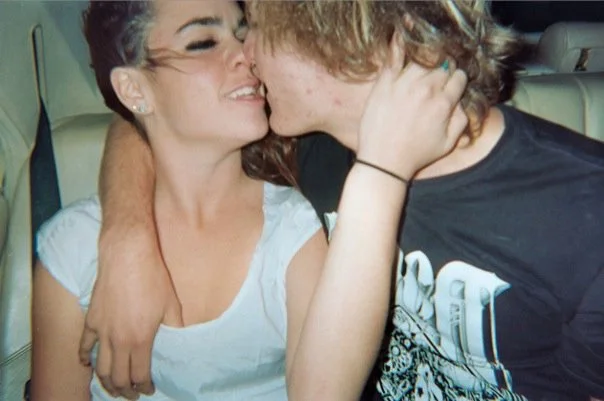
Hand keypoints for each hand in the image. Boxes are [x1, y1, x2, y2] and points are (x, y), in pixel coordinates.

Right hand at [79, 226, 182, 399]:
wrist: (128, 256)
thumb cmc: (152, 278)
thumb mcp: (172, 305)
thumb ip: (175, 327)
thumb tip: (180, 340)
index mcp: (140, 339)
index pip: (139, 375)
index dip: (144, 387)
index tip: (148, 389)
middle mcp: (118, 340)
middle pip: (118, 377)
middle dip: (125, 391)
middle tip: (131, 394)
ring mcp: (102, 331)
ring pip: (100, 367)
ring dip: (105, 381)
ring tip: (112, 387)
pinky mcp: (92, 319)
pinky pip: (84, 345)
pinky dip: (84, 358)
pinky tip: (87, 364)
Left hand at [357, 38, 468, 181]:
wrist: (383, 161)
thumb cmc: (416, 154)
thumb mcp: (448, 143)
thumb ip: (462, 119)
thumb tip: (463, 101)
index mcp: (443, 103)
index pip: (459, 77)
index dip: (457, 81)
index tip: (452, 86)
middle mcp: (426, 90)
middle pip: (443, 66)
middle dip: (443, 71)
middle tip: (436, 80)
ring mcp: (404, 84)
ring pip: (423, 59)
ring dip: (426, 62)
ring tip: (422, 71)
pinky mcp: (384, 82)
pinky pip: (395, 56)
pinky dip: (401, 46)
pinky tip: (404, 42)